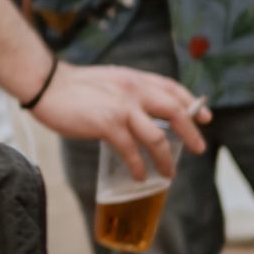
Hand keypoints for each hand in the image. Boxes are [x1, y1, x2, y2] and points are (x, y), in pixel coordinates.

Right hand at [34, 63, 209, 176]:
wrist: (47, 84)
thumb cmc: (73, 86)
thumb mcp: (110, 81)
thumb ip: (128, 92)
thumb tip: (141, 113)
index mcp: (135, 79)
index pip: (173, 88)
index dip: (193, 103)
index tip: (205, 117)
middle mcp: (134, 90)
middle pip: (174, 111)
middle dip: (190, 132)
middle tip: (198, 148)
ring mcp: (122, 108)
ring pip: (157, 136)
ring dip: (166, 158)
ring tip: (168, 173)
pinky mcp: (107, 124)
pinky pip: (131, 150)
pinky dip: (138, 166)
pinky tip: (138, 175)